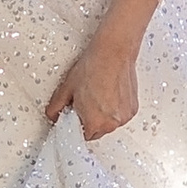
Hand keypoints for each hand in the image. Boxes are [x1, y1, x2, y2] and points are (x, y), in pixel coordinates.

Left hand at [46, 0, 154, 142]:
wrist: (113, 51)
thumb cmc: (92, 67)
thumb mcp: (67, 88)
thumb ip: (56, 107)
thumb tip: (53, 116)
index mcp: (94, 122)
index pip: (82, 136)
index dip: (76, 125)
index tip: (74, 116)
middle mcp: (111, 123)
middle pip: (96, 131)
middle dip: (89, 120)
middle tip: (85, 101)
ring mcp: (124, 116)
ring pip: (108, 123)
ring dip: (102, 115)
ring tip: (98, 94)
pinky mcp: (133, 109)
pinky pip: (119, 115)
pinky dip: (114, 109)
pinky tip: (109, 93)